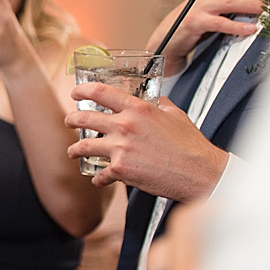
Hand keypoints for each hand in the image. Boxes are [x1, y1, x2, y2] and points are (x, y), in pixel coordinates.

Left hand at [65, 85, 228, 200]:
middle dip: (71, 120)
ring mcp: (120, 148)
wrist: (200, 173)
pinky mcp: (121, 170)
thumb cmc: (191, 146)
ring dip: (74, 149)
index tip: (76, 92)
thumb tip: (154, 100)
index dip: (83, 90)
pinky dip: (99, 178)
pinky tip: (100, 179)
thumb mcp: (176, 116)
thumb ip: (160, 105)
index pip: (101, 92)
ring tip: (73, 151)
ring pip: (83, 146)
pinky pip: (100, 174)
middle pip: (84, 118)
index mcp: (138, 110)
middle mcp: (125, 126)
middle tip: (69, 121)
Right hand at [146, 0, 269, 72]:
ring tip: (269, 10)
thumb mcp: (214, 2)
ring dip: (254, 5)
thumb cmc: (194, 20)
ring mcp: (200, 6)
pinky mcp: (195, 22)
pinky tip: (250, 29)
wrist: (166, 38)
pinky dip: (236, 26)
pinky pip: (219, 23)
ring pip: (231, 1)